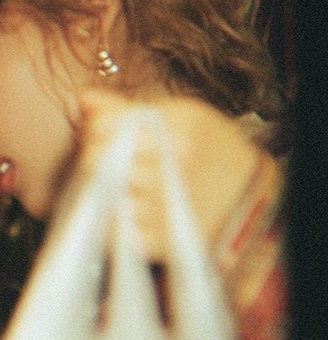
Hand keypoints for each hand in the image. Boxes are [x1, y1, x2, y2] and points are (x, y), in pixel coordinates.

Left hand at [76, 89, 262, 259]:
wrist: (257, 204)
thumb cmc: (213, 153)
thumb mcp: (183, 117)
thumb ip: (127, 109)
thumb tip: (82, 98)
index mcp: (177, 127)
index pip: (102, 127)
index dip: (96, 132)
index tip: (105, 137)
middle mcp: (170, 166)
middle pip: (96, 161)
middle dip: (95, 161)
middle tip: (111, 164)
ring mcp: (163, 206)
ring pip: (100, 194)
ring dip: (103, 191)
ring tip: (126, 187)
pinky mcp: (158, 241)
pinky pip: (112, 229)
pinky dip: (112, 221)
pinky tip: (130, 211)